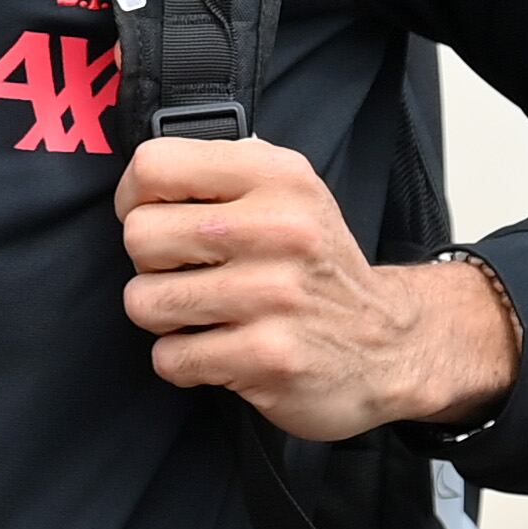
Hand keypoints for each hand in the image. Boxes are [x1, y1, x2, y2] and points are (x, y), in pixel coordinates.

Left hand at [113, 137, 516, 439]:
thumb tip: (139, 181)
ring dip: (165, 317)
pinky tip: (222, 349)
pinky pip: (171, 357)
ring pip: (144, 302)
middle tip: (193, 275)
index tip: (158, 220)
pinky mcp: (267, 356)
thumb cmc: (315, 267)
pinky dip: (184, 361)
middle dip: (151, 265)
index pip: (154, 167)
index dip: (135, 199)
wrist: (392, 344)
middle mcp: (280, 229)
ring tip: (208, 314)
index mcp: (278, 177)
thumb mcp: (288, 195)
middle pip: (139, 236)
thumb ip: (220, 175)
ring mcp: (274, 295)